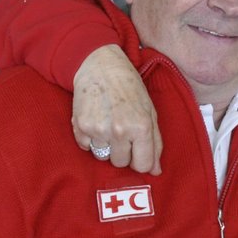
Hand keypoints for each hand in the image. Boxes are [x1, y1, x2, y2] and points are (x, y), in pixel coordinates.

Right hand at [73, 45, 161, 173]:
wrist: (100, 66)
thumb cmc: (129, 88)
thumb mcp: (150, 111)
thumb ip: (155, 143)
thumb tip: (156, 171)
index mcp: (141, 127)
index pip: (143, 165)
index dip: (141, 160)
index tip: (137, 150)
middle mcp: (119, 130)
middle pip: (121, 163)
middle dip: (123, 151)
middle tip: (121, 130)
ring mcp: (99, 129)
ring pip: (103, 157)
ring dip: (106, 146)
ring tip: (108, 123)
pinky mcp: (80, 126)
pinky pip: (86, 147)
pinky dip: (90, 139)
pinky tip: (96, 120)